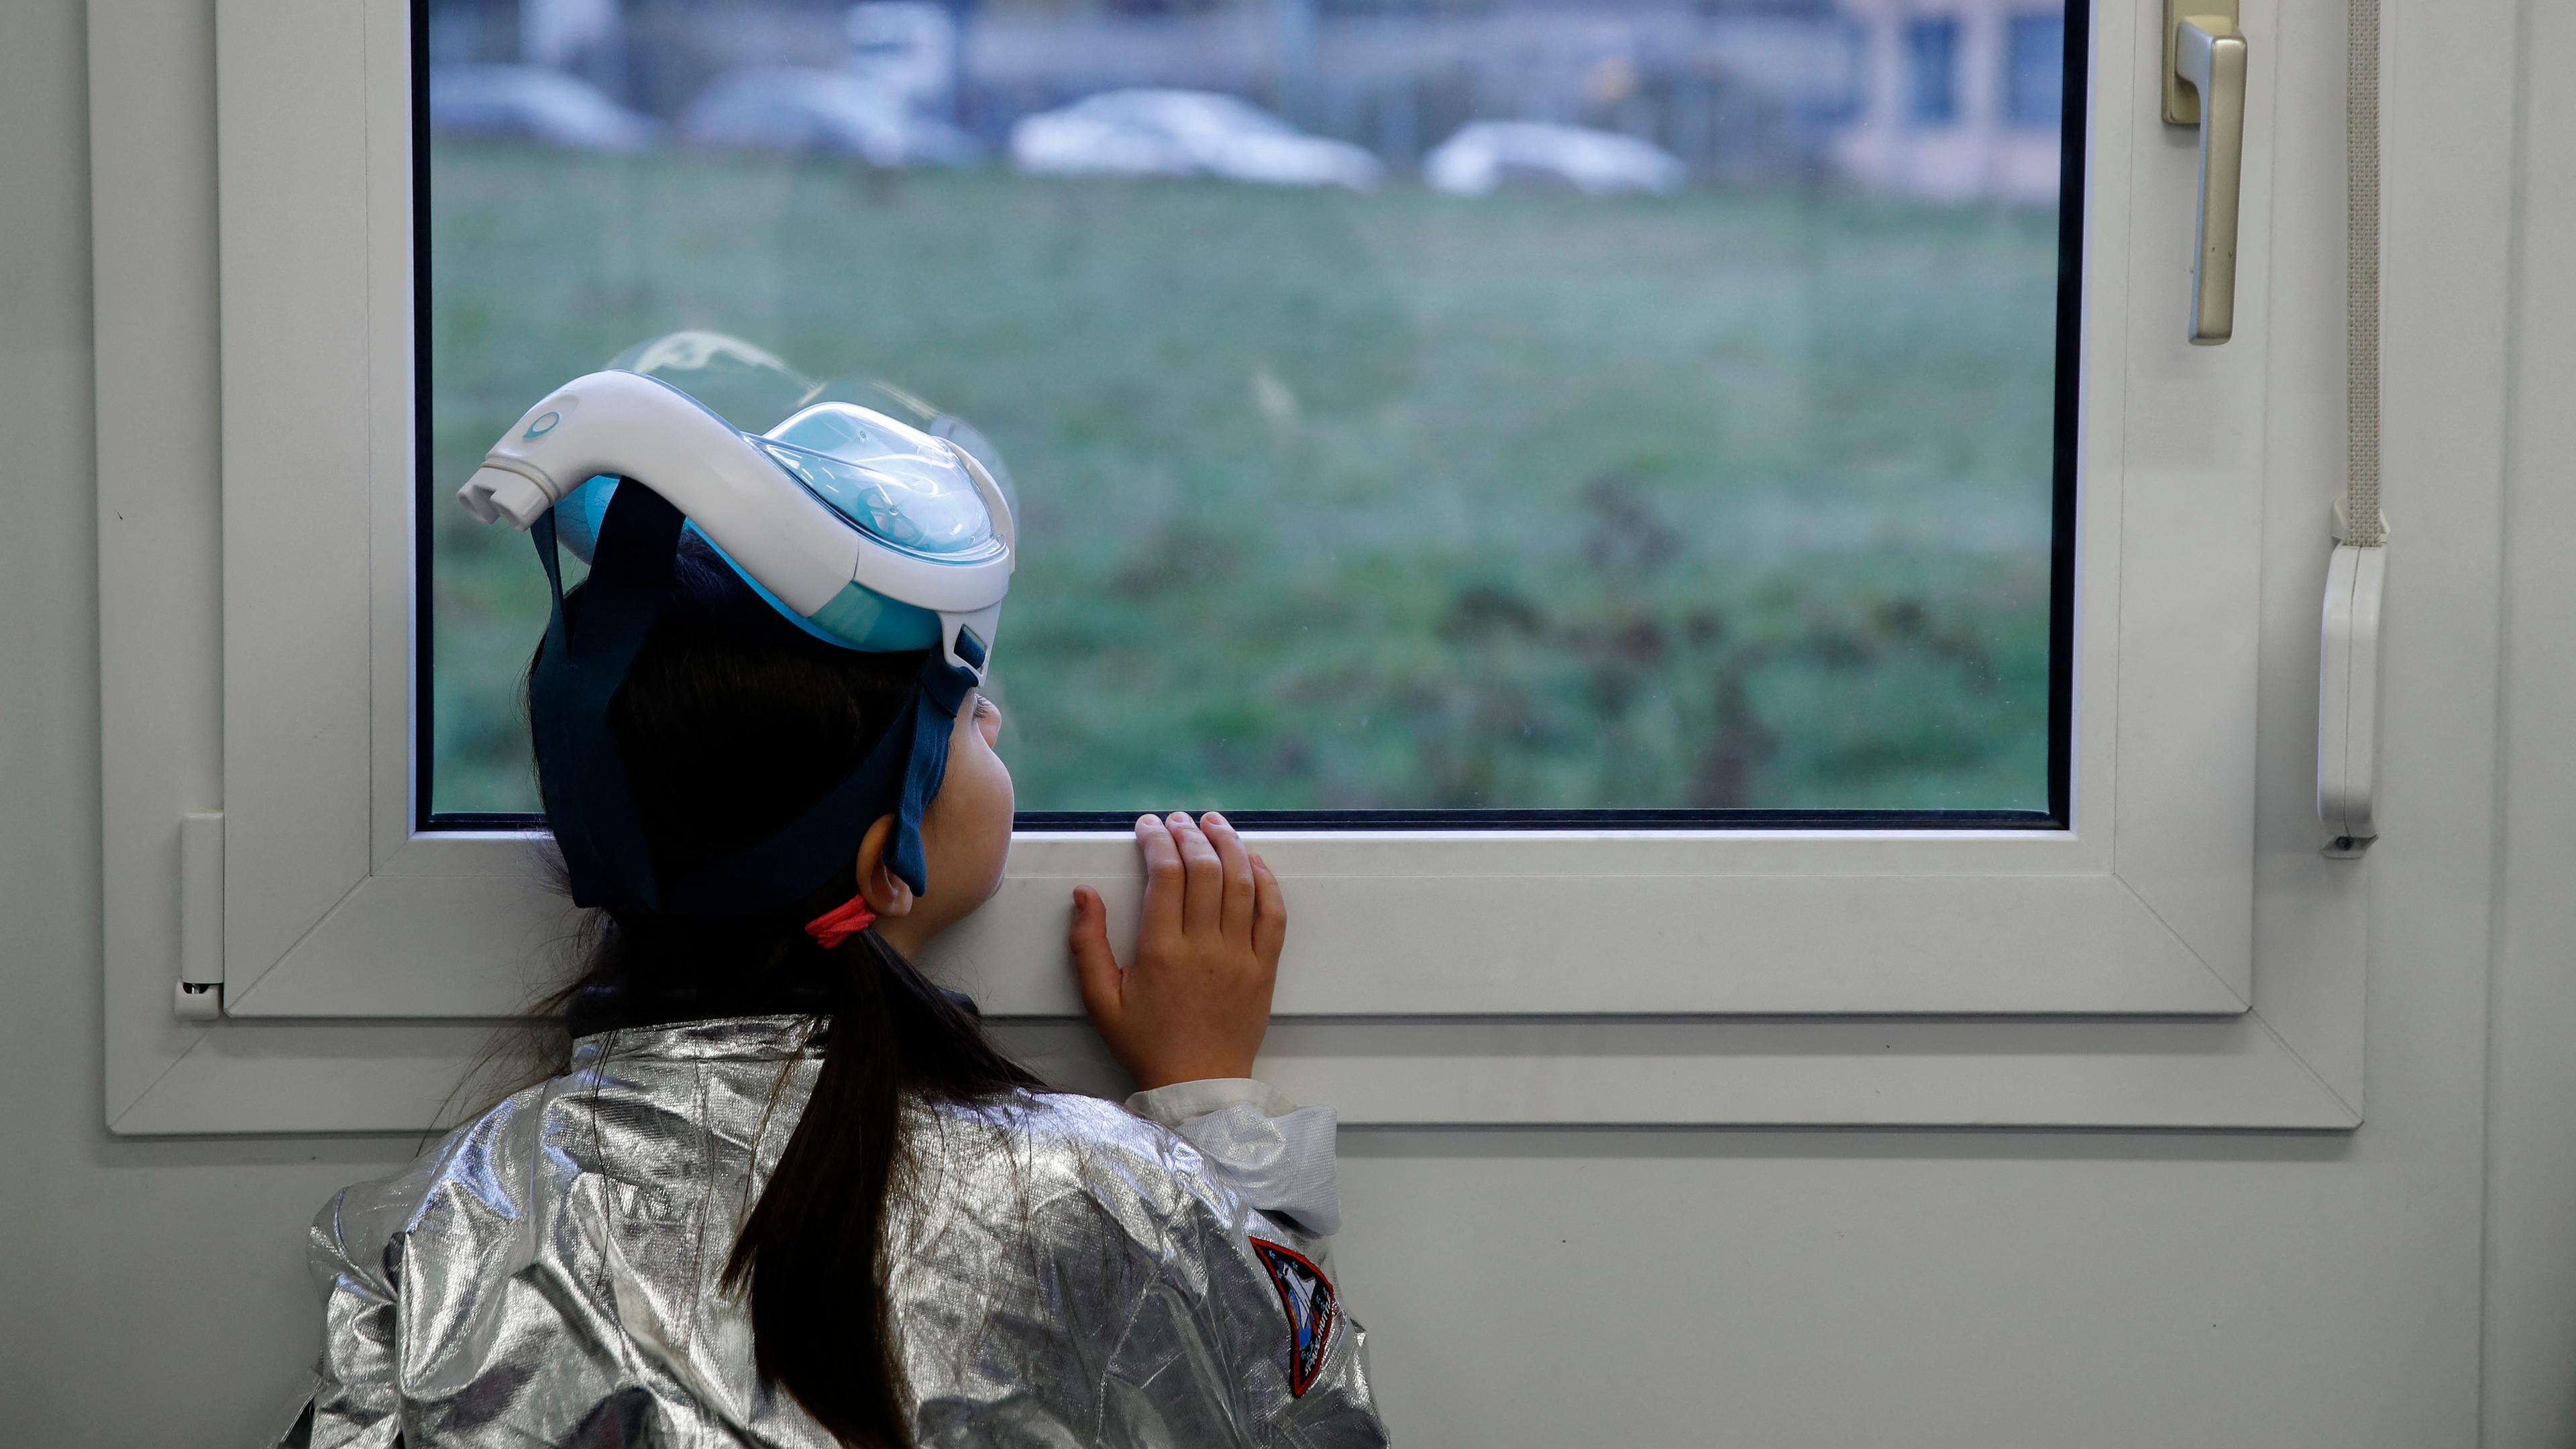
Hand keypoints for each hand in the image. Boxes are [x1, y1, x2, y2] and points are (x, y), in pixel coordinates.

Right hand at [1069, 811, 1285, 1090]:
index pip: (1165, 875)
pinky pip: (1273, 914)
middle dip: (1191, 834)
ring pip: (1242, 883)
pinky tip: (1252, 861)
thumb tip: (1083, 895)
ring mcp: (1240, 956)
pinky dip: (1266, 881)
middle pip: (1205, 869)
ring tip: (1215, 823)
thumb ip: (1087, 945)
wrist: (1198, 1085)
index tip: (1148, 826)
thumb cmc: (1147, 1044)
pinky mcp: (1264, 968)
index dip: (1157, 840)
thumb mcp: (1101, 1001)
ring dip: (1229, 845)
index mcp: (1162, 952)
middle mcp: (1205, 948)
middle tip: (1179, 820)